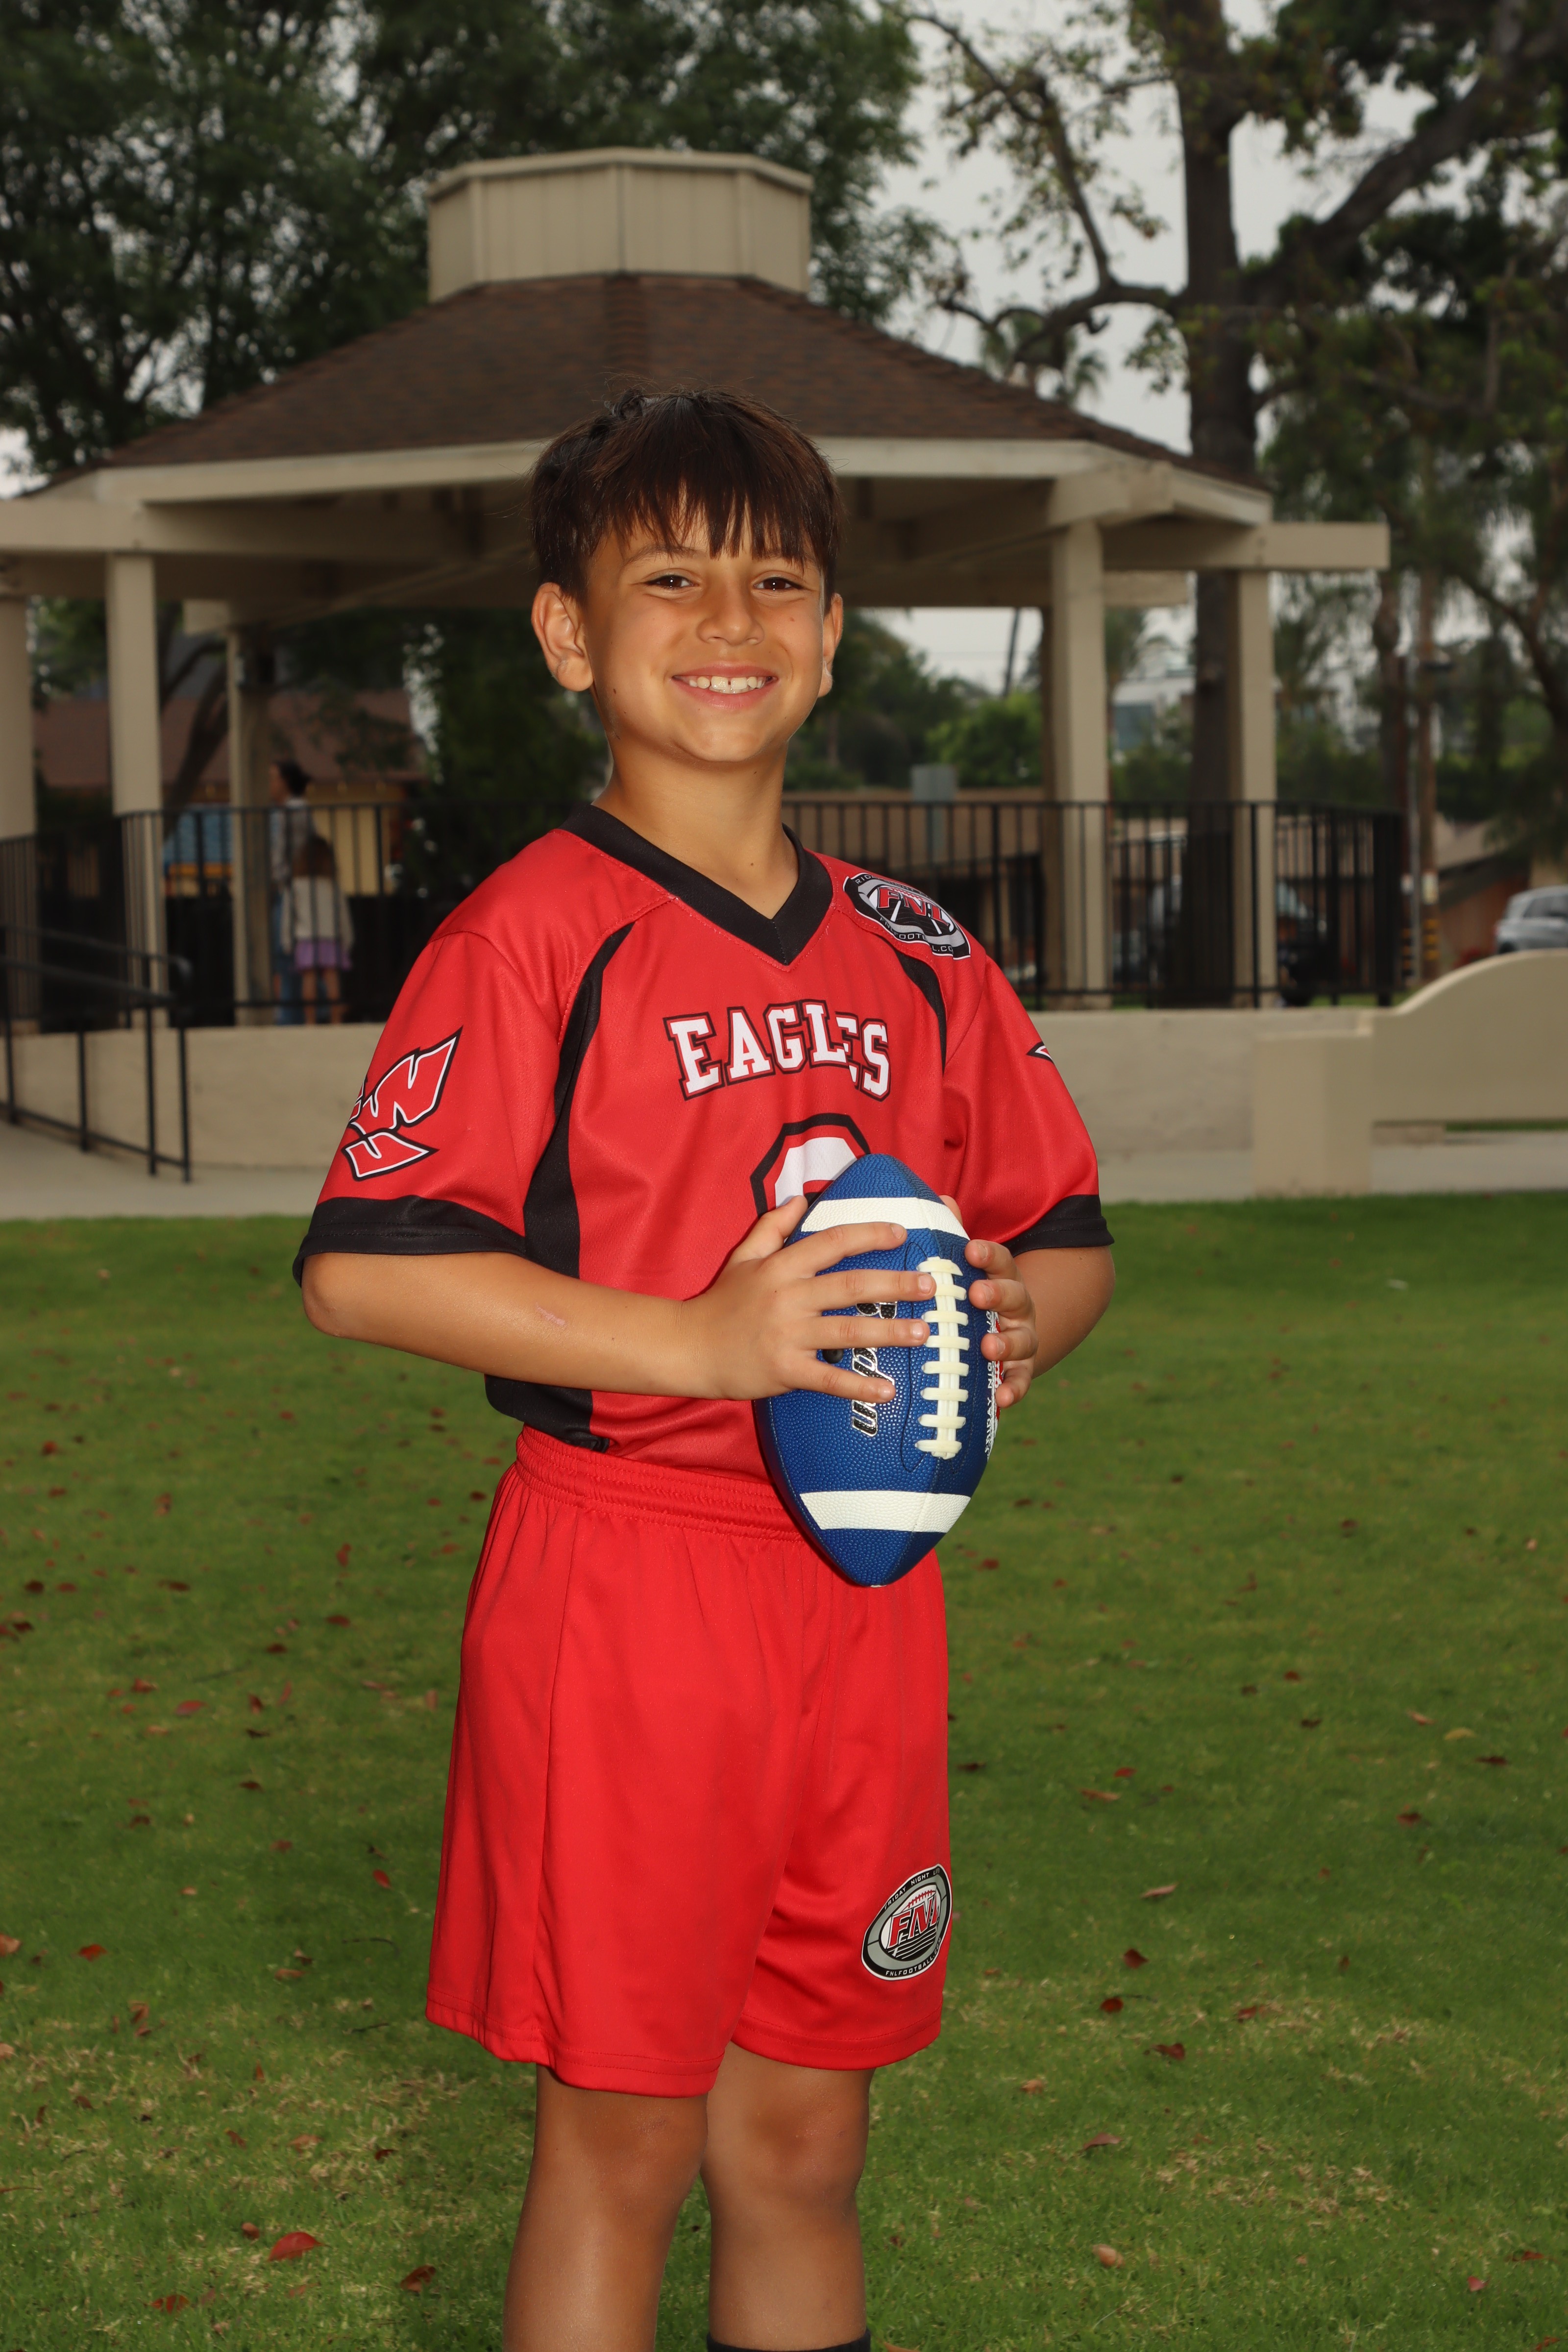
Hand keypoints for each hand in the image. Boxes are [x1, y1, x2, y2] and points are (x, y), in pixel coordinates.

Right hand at [682, 1196, 935, 1402]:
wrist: (689, 1347)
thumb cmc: (721, 1303)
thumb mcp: (743, 1257)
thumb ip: (772, 1227)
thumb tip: (800, 1199)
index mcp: (781, 1267)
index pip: (831, 1243)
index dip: (868, 1234)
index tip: (901, 1233)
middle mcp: (788, 1297)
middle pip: (849, 1285)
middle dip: (894, 1284)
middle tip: (930, 1286)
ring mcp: (787, 1335)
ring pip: (847, 1330)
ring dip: (889, 1332)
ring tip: (923, 1333)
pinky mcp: (785, 1370)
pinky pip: (828, 1378)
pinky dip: (858, 1385)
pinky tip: (888, 1390)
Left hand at [940, 1197, 1038, 1412]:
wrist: (1002, 1333)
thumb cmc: (971, 1295)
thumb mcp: (964, 1268)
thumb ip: (954, 1236)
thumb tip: (944, 1199)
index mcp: (1001, 1277)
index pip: (1000, 1261)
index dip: (988, 1255)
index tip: (971, 1249)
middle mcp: (1017, 1306)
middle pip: (1014, 1296)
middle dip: (997, 1294)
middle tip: (977, 1295)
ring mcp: (1022, 1338)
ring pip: (1023, 1339)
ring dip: (1007, 1342)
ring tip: (988, 1346)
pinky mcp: (1020, 1370)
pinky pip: (1021, 1380)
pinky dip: (1014, 1388)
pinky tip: (1002, 1397)